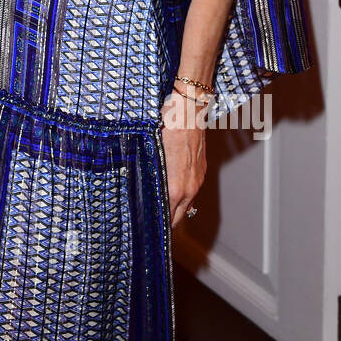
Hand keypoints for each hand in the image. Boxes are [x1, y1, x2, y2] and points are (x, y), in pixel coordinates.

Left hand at [158, 88, 207, 227]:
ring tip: (160, 210)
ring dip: (174, 208)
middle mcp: (189, 188)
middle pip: (178, 217)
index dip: (157, 225)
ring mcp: (197, 180)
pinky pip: (191, 190)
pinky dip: (182, 195)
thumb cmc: (168, 127)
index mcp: (175, 188)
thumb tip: (139, 188)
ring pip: (186, 204)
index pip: (168, 218)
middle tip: (151, 224)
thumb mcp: (151, 152)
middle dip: (166, 222)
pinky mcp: (201, 171)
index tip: (146, 229)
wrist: (189, 111)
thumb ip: (148, 175)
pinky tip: (171, 190)